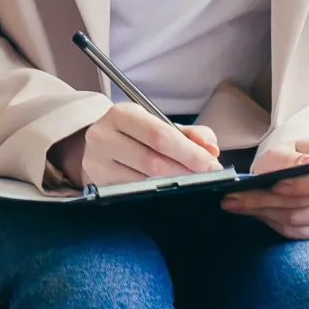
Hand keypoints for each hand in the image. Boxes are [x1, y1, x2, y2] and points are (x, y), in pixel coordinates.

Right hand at [51, 103, 221, 186]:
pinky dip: (155, 194)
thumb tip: (211, 149)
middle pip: (152, 161)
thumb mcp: (157, 124)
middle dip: (186, 172)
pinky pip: (133, 193)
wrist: (95, 144)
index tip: (213, 165)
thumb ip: (189, 134)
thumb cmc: (134, 134)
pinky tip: (169, 193)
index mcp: (122, 114)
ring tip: (193, 186)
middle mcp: (103, 136)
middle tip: (208, 179)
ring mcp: (97, 162)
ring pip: (143, 181)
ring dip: (173, 186)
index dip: (189, 152)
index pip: (159, 135)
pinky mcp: (97, 183)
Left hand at [220, 138, 308, 238]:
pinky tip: (255, 213)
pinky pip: (298, 234)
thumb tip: (305, 164)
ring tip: (235, 204)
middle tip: (231, 198)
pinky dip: (273, 224)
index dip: (299, 185)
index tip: (272, 185)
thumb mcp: (290, 149)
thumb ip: (292, 156)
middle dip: (264, 200)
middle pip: (303, 203)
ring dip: (263, 213)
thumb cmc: (297, 158)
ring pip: (297, 220)